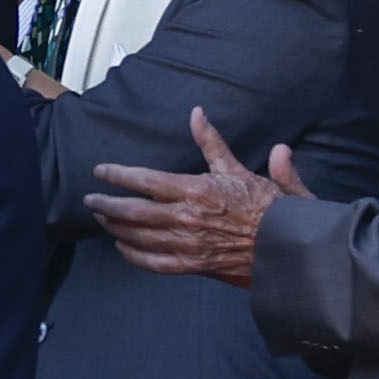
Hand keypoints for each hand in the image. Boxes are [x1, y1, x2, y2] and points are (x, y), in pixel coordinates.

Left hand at [87, 111, 306, 285]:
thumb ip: (213, 143)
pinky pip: (153, 262)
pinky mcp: (192, 265)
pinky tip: (123, 247)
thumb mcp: (240, 168)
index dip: (118, 175)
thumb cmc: (269, 206)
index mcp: (196, 190)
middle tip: (90, 199)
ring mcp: (186, 244)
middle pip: (132, 211)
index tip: (100, 171)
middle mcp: (185, 218)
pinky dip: (133, 255)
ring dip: (115, 226)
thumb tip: (197, 114)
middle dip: (106, 204)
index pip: (145, 180)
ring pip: (138, 236)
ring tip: (102, 218)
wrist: (288, 246)